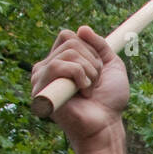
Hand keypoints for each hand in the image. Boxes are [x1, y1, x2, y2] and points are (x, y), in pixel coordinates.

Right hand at [30, 26, 128, 147]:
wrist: (107, 124)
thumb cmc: (109, 100)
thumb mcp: (111, 65)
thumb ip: (100, 44)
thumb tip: (81, 28)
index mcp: (60, 61)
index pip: (68, 36)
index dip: (89, 49)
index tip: (98, 69)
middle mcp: (46, 68)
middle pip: (70, 41)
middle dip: (92, 61)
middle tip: (94, 83)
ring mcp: (41, 78)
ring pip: (69, 52)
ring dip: (89, 71)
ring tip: (89, 90)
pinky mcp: (41, 89)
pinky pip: (59, 66)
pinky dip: (80, 76)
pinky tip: (83, 94)